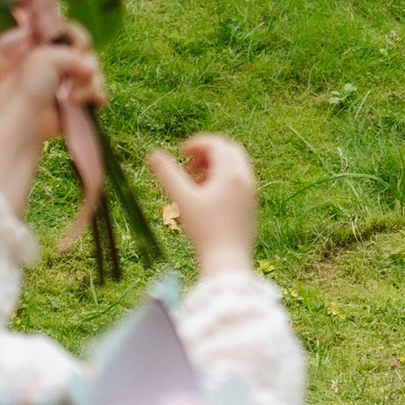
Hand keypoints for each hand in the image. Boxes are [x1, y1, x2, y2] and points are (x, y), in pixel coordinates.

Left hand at [0, 34, 103, 151]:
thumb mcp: (45, 58)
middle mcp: (55, 63)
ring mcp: (66, 82)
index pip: (68, 31)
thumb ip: (72, 55)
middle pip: (85, 52)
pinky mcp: (76, 100)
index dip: (76, 36)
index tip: (78, 46)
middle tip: (78, 75)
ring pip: (93, 73)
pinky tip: (92, 102)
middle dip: (84, 64)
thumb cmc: (28, 88)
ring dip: (88, 86)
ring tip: (73, 99)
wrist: (26, 124)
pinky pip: (97, 91)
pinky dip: (95, 96)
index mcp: (43, 47)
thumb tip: (91, 70)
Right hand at [149, 133, 258, 273]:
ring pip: (235, 166)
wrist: (228, 261)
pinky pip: (240, 180)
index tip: (180, 152)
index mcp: (231, 174)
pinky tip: (207, 197)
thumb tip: (153, 154)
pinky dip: (224, 179)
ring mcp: (251, 192)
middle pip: (230, 150)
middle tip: (188, 166)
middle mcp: (246, 179)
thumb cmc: (204, 231)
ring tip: (195, 182)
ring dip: (216, 166)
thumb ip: (167, 175)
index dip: (197, 144)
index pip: (217, 144)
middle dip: (208, 152)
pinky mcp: (251, 205)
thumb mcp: (183, 200)